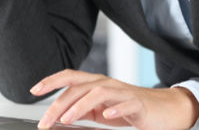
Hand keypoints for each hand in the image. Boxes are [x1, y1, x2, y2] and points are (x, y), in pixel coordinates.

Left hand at [31, 70, 198, 129]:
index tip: (34, 90)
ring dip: (80, 105)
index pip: (71, 77)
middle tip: (45, 121)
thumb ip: (82, 110)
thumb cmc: (131, 110)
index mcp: (97, 84)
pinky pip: (127, 103)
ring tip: (67, 119)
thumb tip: (60, 116)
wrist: (165, 111)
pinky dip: (115, 108)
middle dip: (59, 103)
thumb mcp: (101, 111)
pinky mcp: (138, 104)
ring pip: (99, 92)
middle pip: (79, 87)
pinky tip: (106, 116)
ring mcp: (123, 92)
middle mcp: (108, 84)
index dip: (51, 80)